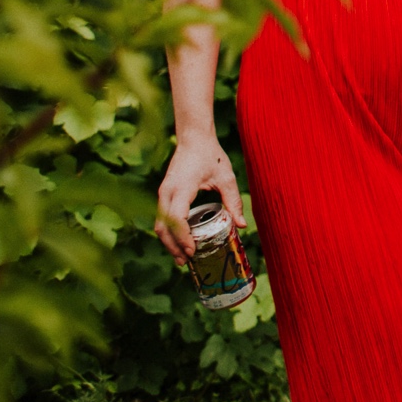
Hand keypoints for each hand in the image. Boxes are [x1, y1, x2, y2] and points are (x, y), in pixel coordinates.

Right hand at [154, 138, 242, 263]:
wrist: (193, 138)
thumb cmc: (211, 156)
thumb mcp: (226, 178)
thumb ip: (233, 201)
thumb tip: (241, 225)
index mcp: (182, 188)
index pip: (176, 219)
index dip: (182, 238)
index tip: (193, 251)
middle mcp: (167, 192)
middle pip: (164, 227)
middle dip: (173, 246)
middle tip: (187, 262)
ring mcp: (163, 193)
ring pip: (159, 224)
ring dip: (169, 242)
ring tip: (182, 258)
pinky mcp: (164, 194)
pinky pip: (162, 218)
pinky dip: (168, 232)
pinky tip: (179, 242)